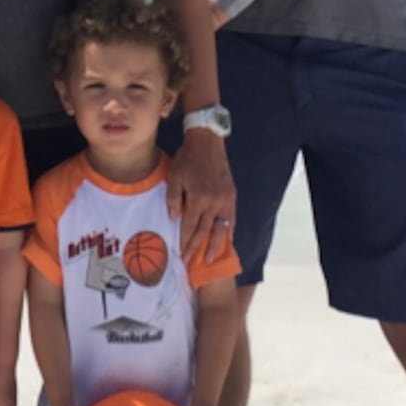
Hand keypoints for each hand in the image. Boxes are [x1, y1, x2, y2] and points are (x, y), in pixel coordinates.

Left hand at [164, 129, 235, 269]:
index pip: (190, 226)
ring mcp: (226, 200)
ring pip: (221, 228)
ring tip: (210, 260)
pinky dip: (229, 231)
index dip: (185, 242)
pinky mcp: (232, 196)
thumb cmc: (187, 159)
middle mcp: (215, 202)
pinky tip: (226, 241)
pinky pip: (232, 218)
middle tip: (190, 262)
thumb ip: (173, 199)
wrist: (207, 142)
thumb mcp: (174, 176)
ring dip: (215, 246)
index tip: (181, 255)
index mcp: (199, 198)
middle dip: (196, 248)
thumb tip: (174, 219)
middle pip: (205, 231)